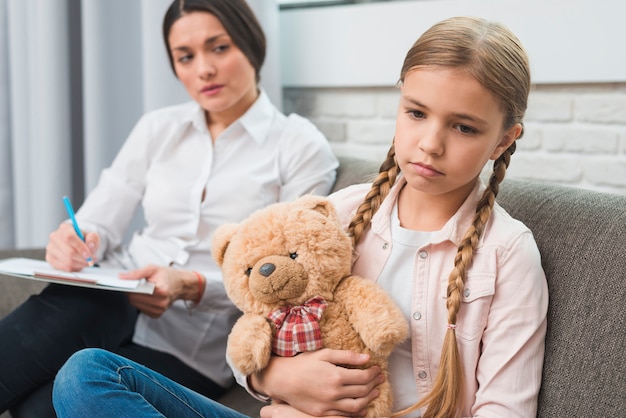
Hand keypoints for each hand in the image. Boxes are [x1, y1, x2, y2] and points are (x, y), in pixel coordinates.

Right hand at [46, 223, 98, 270]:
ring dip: (80, 264)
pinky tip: (79, 264)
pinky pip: (63, 267)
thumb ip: (93, 238)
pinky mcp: (49, 258)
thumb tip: (90, 245)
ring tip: (87, 262)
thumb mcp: (92, 236)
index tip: (88, 255)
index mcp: (65, 228)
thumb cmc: (84, 239)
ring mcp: (50, 248)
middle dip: (82, 258)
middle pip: (69, 251)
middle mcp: (55, 237)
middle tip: (91, 260)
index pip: (69, 237)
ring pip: (66, 261)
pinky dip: (74, 268)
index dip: (80, 247)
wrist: (76, 244)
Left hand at [122, 265, 199, 317]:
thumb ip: (137, 273)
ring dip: (135, 296)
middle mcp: (161, 303)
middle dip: (131, 290)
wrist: (180, 285)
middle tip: (135, 283)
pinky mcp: (156, 315)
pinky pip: (140, 308)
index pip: (136, 291)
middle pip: (134, 299)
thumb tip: (122, 277)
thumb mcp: (153, 269)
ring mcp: (159, 310)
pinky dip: (140, 301)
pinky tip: (146, 296)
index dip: (128, 286)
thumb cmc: (168, 276)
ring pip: (135, 304)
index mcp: (161, 290)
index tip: (123, 282)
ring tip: (143, 289)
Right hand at [252, 349, 381, 416]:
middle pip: (362, 391)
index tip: (377, 369)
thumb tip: (367, 358)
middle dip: (374, 384)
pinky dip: (356, 412)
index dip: (373, 373)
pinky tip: (362, 408)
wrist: (283, 379)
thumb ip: (347, 356)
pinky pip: (344, 415)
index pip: (363, 377)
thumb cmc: (303, 363)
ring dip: (369, 399)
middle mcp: (334, 392)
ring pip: (357, 406)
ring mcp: (328, 405)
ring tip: (375, 392)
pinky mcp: (322, 413)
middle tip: (380, 378)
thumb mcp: (324, 354)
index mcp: (336, 376)